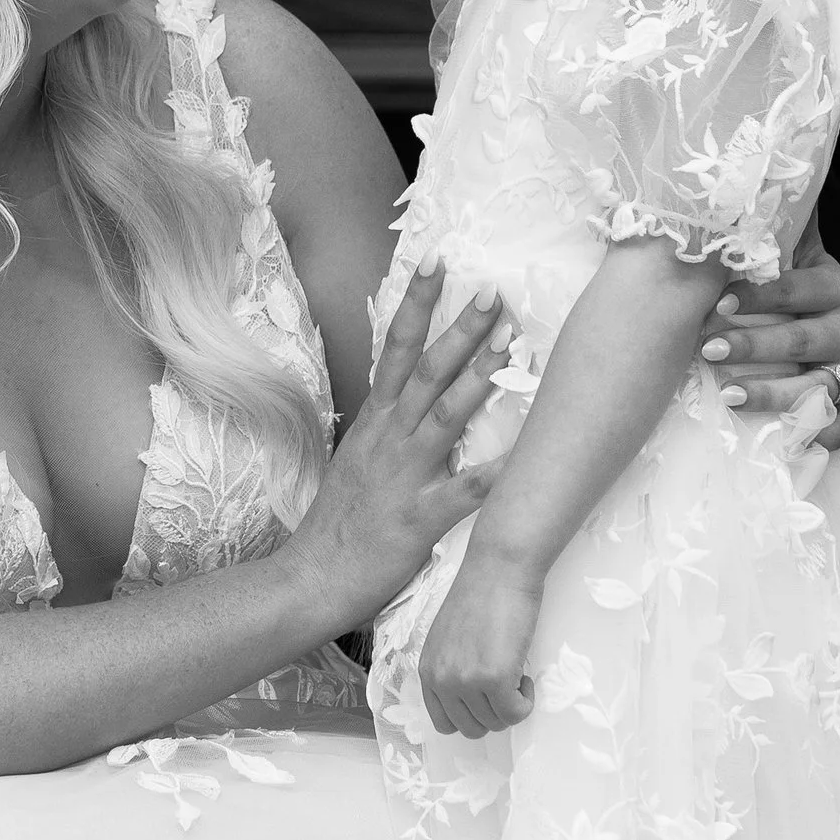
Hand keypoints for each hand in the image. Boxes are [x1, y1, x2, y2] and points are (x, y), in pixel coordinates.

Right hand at [290, 262, 508, 625]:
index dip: (416, 302)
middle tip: (493, 290)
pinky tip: (528, 454)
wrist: (311, 578)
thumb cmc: (339, 525)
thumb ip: (387, 429)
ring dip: (481, 374)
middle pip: (427, 369)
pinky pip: (466, 490)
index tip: (436, 260)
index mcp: (374, 421)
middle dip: (461, 326)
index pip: (395, 348)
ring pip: (447, 413)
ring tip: (513, 340)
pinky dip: (497, 470)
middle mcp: (389, 437)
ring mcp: (405, 473)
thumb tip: (412, 399)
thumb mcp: (357, 460)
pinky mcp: (421, 515)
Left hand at [416, 534, 544, 739]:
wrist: (499, 568)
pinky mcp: (495, 678)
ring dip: (512, 706)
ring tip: (516, 674)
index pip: (444, 722)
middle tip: (507, 687)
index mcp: (428, 671)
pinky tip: (525, 676)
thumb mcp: (450, 638)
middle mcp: (442, 680)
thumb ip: (452, 669)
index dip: (471, 715)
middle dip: (494, 714)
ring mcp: (466, 681)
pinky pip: (515, 713)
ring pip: (496, 723)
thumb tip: (471, 697)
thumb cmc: (480, 594)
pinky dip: (526, 703)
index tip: (487, 698)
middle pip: (471, 728)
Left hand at [698, 249, 839, 448]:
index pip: (794, 289)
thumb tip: (746, 183)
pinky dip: (814, 437)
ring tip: (728, 396)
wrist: (823, 337)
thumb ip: (767, 234)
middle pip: (801, 340)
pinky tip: (780, 442)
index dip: (758, 296)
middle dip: (753, 345)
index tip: (719, 302)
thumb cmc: (783, 299)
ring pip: (815, 387)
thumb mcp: (783, 262)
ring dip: (771, 393)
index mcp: (834, 286)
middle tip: (707, 348)